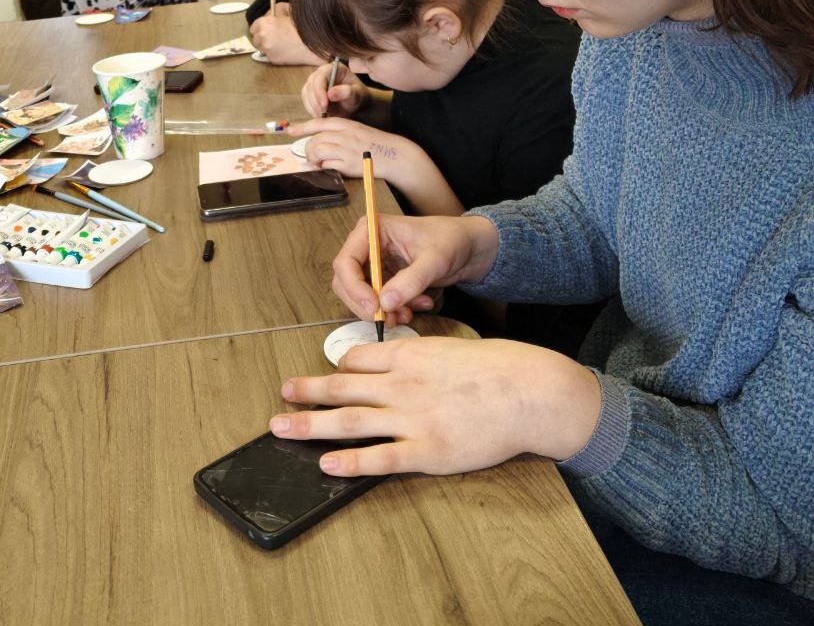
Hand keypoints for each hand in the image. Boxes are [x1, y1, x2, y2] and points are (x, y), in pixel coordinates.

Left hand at [249, 6, 321, 65]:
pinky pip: (269, 56)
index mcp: (264, 23)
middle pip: (256, 39)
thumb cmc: (301, 25)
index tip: (268, 30)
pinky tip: (285, 50)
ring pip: (262, 48)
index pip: (253, 28)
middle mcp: (262, 36)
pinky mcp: (272, 59)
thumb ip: (276, 9)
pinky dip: (275, 54)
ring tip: (281, 44)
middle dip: (263, 38)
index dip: (261, 29)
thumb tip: (270, 14)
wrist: (312, 42)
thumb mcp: (288, 9)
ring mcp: (266, 49)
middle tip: (275, 37)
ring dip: (268, 46)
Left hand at [269, 337, 601, 475]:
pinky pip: (380, 459)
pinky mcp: (427, 452)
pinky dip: (349, 463)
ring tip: (281, 427)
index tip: (324, 375)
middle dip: (306, 391)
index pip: (357, 359)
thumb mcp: (451, 347)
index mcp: (409, 354)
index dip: (336, 368)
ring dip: (310, 424)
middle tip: (282, 394)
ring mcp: (412, 419)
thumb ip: (420, 357)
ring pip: (349, 421)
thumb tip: (398, 363)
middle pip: (341, 388)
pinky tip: (326, 466)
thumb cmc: (499, 367)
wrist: (531, 391)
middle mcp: (401, 384)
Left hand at [287, 118, 420, 182]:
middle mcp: (345, 135)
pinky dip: (324, 167)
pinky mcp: (349, 164)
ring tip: (318, 163)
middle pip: (315, 139)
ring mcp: (346, 149)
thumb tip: (320, 140)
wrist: (394, 155)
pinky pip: (327, 165)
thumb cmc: (376, 144)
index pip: (319, 123)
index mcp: (346, 124)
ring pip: (317, 150)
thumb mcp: (358, 131)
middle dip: (308, 149)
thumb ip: (340, 133)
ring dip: (313, 158)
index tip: (291, 131)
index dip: (302, 127)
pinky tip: (328, 168)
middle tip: (312, 156)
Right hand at [300, 61, 367, 117]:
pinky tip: (323, 116)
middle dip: (316, 101)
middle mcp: (321, 73)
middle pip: (311, 85)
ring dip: (314, 107)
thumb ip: (346, 92)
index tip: (324, 105)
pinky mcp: (310, 93)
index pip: (321, 76)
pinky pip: (306, 102)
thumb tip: (330, 93)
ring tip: (326, 116)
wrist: (355, 105)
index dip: (320, 90)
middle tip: (325, 114)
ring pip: (306, 94)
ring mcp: (314, 83)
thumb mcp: (357, 95)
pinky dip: (312, 111)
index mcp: (334, 68)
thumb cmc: (358, 97)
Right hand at [331, 214, 499, 323]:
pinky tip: (419, 305)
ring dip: (384, 310)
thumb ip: (411, 281)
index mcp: (372, 229)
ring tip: (412, 312)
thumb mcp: (435, 260)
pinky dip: (395, 309)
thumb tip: (384, 303)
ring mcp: (373, 264)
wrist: (467, 247)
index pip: (346, 262)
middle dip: (368, 304)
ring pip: (361, 296)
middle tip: (392, 318)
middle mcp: (366, 246)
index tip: (375, 307)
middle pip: (346, 283)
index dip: (354, 288)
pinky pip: (378, 301)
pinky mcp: (382, 278)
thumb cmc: (451, 240)